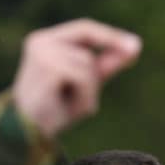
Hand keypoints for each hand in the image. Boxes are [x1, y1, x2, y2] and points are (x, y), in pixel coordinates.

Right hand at [12, 18, 141, 135]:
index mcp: (46, 41)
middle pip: (88, 47)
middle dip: (96, 74)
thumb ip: (106, 64)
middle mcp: (41, 41)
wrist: (28, 135)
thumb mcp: (86, 85)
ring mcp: (42, 52)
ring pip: (87, 64)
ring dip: (89, 90)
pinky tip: (70, 108)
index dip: (111, 36)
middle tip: (87, 100)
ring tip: (71, 106)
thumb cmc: (55, 111)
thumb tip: (135, 45)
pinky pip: (83, 76)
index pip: (85, 29)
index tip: (136, 45)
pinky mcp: (46, 67)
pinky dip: (85, 96)